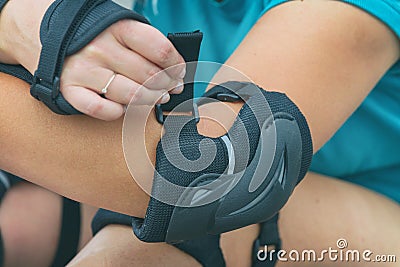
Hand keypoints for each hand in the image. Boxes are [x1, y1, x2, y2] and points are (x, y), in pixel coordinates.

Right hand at [61, 20, 185, 119]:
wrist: (51, 34)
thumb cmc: (97, 37)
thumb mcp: (123, 30)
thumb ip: (147, 47)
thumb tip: (176, 73)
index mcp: (118, 28)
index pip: (160, 50)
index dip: (176, 66)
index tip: (180, 73)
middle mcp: (100, 47)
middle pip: (148, 75)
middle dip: (167, 85)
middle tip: (170, 89)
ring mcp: (84, 69)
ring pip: (130, 95)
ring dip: (150, 100)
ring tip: (156, 98)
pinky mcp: (70, 89)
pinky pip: (101, 109)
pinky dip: (117, 112)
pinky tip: (123, 107)